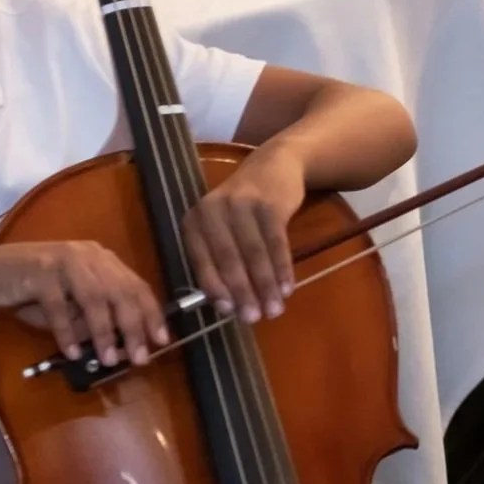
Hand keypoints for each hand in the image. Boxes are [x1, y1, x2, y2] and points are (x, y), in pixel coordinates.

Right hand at [0, 242, 167, 366]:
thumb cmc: (34, 291)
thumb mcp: (70, 307)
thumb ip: (92, 320)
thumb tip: (120, 346)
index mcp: (101, 260)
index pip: (136, 285)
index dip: (151, 313)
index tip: (161, 339)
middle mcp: (88, 256)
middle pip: (120, 291)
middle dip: (133, 326)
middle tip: (139, 356)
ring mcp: (65, 261)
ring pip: (94, 298)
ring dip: (103, 332)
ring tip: (107, 359)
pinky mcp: (41, 272)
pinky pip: (59, 306)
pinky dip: (67, 331)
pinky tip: (71, 351)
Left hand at [182, 143, 306, 323]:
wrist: (274, 165)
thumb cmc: (242, 207)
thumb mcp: (221, 226)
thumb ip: (219, 260)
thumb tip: (228, 306)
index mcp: (195, 220)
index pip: (202, 260)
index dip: (215, 288)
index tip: (228, 313)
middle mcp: (214, 209)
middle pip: (229, 259)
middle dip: (243, 293)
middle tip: (254, 318)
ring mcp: (243, 204)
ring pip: (255, 253)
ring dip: (266, 286)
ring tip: (275, 309)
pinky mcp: (270, 204)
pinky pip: (277, 243)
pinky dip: (283, 268)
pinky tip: (288, 287)